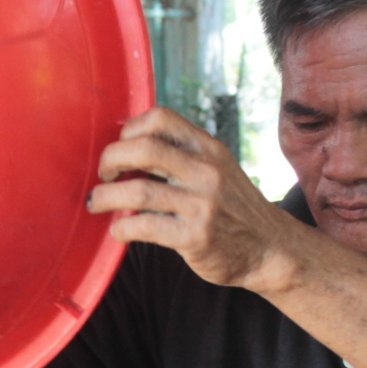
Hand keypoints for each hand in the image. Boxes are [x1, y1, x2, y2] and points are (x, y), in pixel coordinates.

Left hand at [88, 107, 303, 292]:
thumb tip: (125, 146)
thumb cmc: (232, 209)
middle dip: (110, 159)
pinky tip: (119, 230)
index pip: (161, 118)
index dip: (129, 130)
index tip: (120, 150)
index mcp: (208, 149)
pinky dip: (121, 228)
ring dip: (105, 197)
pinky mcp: (195, 237)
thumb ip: (180, 157)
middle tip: (103, 176)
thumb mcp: (216, 170)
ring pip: (138, 191)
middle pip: (144, 148)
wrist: (270, 249)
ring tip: (96, 203)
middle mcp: (206, 171)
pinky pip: (144, 226)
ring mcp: (202, 205)